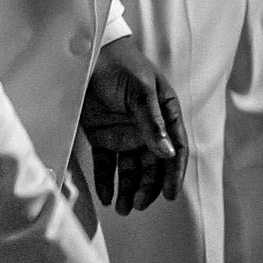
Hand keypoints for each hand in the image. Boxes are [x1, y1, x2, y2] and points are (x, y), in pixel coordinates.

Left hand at [80, 34, 185, 214]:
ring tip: (122, 209)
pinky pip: (107, 165)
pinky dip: (107, 181)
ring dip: (128, 189)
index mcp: (165, 114)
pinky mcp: (103, 137)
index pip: (175, 148)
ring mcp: (125, 133)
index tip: (169, 195)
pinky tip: (106, 197)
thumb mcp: (140, 93)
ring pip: (130, 169)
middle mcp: (148, 127)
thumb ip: (153, 123)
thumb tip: (168, 154)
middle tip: (137, 205)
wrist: (87, 54)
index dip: (174, 173)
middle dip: (147, 187)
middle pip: (153, 164)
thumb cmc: (121, 67)